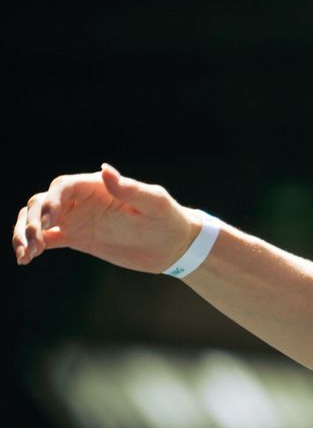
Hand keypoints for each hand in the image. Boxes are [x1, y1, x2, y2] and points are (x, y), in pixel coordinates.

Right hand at [13, 163, 200, 273]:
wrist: (174, 246)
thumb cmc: (169, 219)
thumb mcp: (155, 203)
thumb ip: (130, 188)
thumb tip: (104, 169)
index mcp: (98, 187)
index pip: (62, 187)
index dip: (49, 201)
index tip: (50, 221)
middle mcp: (82, 200)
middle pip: (41, 203)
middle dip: (31, 220)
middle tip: (34, 242)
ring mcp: (77, 219)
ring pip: (36, 219)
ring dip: (24, 232)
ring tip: (26, 254)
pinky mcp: (76, 238)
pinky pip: (45, 239)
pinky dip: (31, 246)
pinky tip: (27, 259)